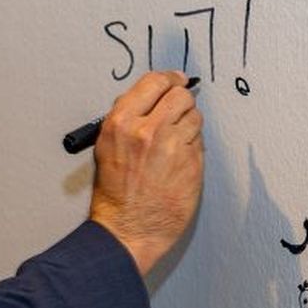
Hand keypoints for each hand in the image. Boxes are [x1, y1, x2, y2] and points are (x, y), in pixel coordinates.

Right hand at [88, 71, 204, 275]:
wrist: (128, 229)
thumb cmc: (114, 193)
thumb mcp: (107, 146)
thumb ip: (128, 117)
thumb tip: (151, 96)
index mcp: (121, 123)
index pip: (154, 82)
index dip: (168, 79)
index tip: (174, 80)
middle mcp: (148, 130)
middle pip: (180, 95)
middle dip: (181, 99)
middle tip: (179, 107)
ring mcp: (173, 147)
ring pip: (195, 116)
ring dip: (189, 123)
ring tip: (176, 139)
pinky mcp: (192, 164)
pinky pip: (200, 141)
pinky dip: (192, 146)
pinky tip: (179, 158)